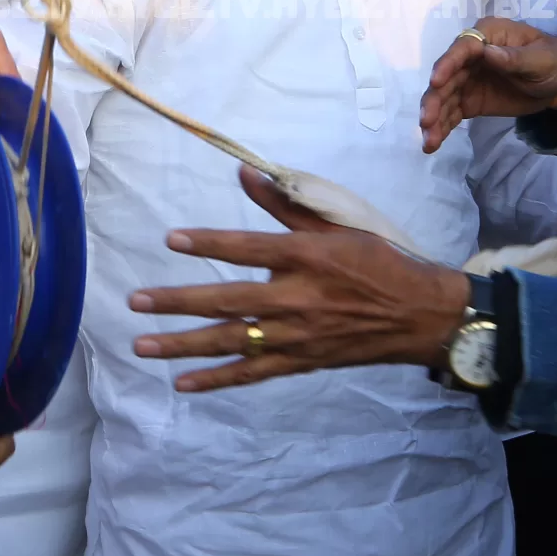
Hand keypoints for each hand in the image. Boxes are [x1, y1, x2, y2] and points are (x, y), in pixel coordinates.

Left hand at [124, 168, 470, 390]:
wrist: (420, 315)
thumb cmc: (378, 263)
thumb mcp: (336, 226)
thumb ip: (285, 204)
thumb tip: (243, 172)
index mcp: (306, 257)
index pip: (247, 248)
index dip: (208, 243)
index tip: (171, 239)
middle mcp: (297, 298)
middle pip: (228, 301)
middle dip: (178, 303)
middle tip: (136, 302)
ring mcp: (298, 335)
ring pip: (232, 341)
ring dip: (184, 345)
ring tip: (143, 346)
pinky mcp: (301, 361)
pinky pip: (252, 373)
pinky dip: (217, 380)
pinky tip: (182, 383)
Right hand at [419, 18, 556, 151]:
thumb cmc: (554, 60)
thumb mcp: (540, 58)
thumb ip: (514, 58)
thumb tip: (488, 53)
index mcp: (486, 36)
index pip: (461, 49)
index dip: (446, 65)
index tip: (435, 82)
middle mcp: (469, 57)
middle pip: (446, 77)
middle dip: (434, 100)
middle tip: (426, 121)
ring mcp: (466, 80)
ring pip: (444, 98)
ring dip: (434, 118)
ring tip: (429, 141)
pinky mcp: (469, 101)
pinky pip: (452, 113)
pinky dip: (442, 127)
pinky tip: (433, 144)